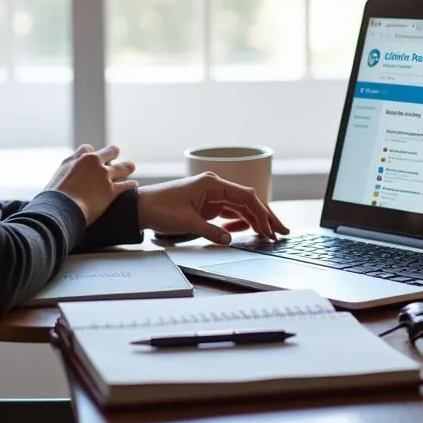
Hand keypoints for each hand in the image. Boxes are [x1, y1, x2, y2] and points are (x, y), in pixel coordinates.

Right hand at [44, 144, 136, 223]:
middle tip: (115, 157)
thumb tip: (63, 179)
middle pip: (111, 151)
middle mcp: (93, 162)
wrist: (60, 208)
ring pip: (123, 166)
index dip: (91, 154)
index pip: (87, 148)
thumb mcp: (56, 178)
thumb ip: (64, 173)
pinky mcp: (111, 190)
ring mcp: (104, 175)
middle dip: (113, 153)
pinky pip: (126, 185)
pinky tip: (134, 185)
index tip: (93, 158)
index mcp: (78, 158)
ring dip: (128, 167)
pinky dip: (131, 185)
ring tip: (131, 167)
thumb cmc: (53, 197)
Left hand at [137, 173, 289, 244]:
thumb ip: (211, 231)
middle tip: (281, 231)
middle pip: (247, 201)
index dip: (261, 214)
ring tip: (270, 234)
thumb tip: (229, 239)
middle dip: (265, 216)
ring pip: (241, 207)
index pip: (245, 197)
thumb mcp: (186, 222)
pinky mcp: (207, 206)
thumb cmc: (159, 208)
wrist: (140, 208)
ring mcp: (212, 196)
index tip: (270, 229)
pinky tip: (250, 230)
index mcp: (212, 184)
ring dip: (255, 221)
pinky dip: (241, 221)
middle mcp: (215, 187)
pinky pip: (230, 213)